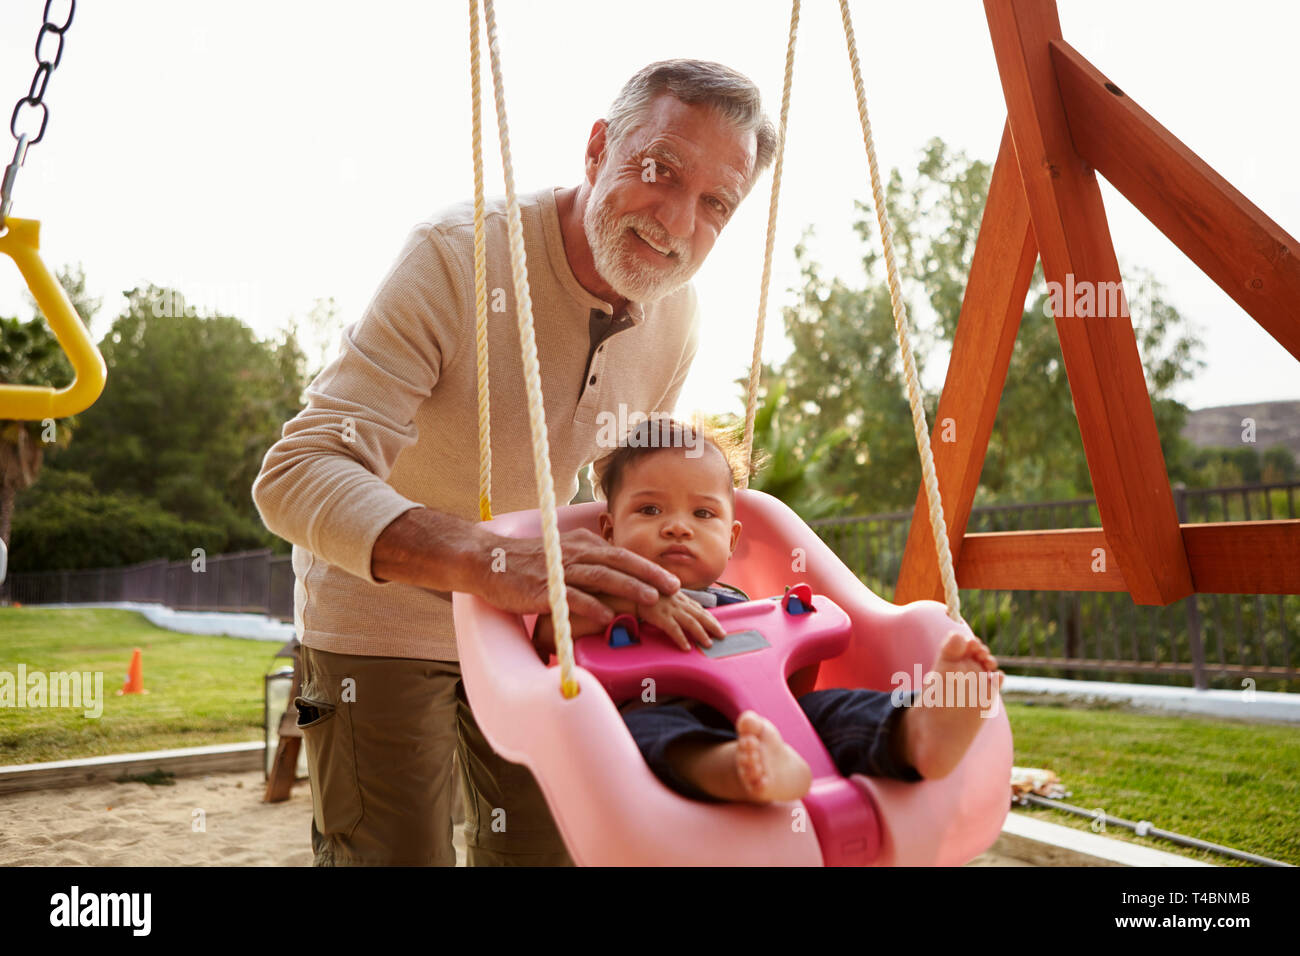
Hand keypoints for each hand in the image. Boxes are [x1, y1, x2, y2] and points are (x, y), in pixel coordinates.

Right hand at [474, 527, 680, 627]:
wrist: (488, 562)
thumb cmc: (527, 563)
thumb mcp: (563, 555)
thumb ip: (588, 562)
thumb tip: (616, 572)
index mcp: (581, 545)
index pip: (621, 555)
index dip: (648, 568)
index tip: (671, 581)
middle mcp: (574, 554)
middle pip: (619, 561)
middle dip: (649, 574)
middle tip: (674, 587)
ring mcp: (559, 571)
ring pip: (601, 575)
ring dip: (629, 586)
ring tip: (651, 599)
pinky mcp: (544, 588)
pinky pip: (572, 597)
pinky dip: (592, 605)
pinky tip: (609, 615)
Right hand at [637, 590, 726, 651]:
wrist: (629, 587)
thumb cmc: (643, 590)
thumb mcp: (661, 592)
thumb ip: (672, 601)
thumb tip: (680, 611)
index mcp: (678, 596)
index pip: (698, 608)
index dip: (710, 617)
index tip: (717, 625)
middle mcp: (677, 601)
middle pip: (700, 614)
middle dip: (713, 625)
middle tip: (722, 635)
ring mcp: (669, 608)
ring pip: (691, 622)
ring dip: (701, 633)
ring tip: (708, 644)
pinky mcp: (659, 615)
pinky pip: (674, 629)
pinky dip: (681, 638)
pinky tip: (686, 647)